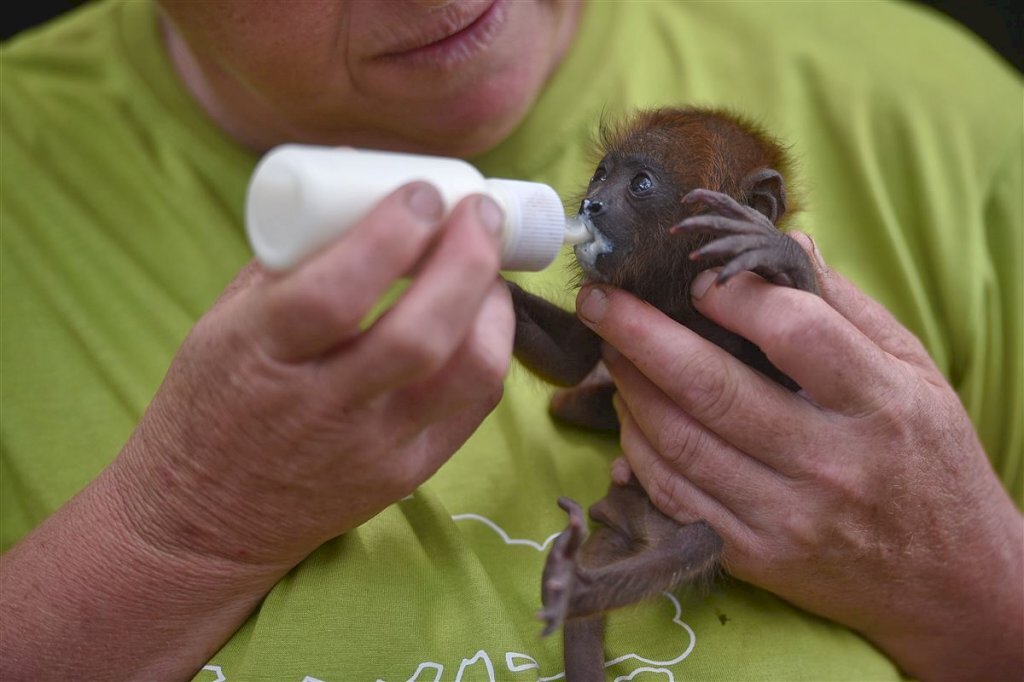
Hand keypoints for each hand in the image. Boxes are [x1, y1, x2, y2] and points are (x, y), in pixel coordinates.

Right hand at [0, 182, 514, 678]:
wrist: (207, 519)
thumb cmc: (213, 403)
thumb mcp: (224, 321)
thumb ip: (292, 259)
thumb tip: (357, 181)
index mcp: (258, 356)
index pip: (335, 293)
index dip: (391, 233)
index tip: (422, 192)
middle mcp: (320, 409)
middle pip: (420, 334)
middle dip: (467, 259)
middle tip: (480, 212)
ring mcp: (371, 450)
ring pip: (465, 375)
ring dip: (492, 306)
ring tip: (488, 266)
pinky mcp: (406, 476)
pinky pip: (473, 408)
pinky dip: (491, 350)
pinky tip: (484, 317)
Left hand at [574, 234, 1022, 679]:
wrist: (950, 583)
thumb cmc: (931, 462)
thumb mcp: (916, 373)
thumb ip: (848, 307)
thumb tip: (786, 241)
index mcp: (879, 403)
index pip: (794, 332)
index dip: (733, 296)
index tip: (695, 277)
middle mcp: (829, 463)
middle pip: (711, 388)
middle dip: (638, 335)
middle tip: (598, 300)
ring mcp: (786, 516)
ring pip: (679, 443)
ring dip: (629, 389)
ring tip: (610, 351)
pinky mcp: (754, 555)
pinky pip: (674, 494)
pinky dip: (639, 449)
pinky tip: (631, 413)